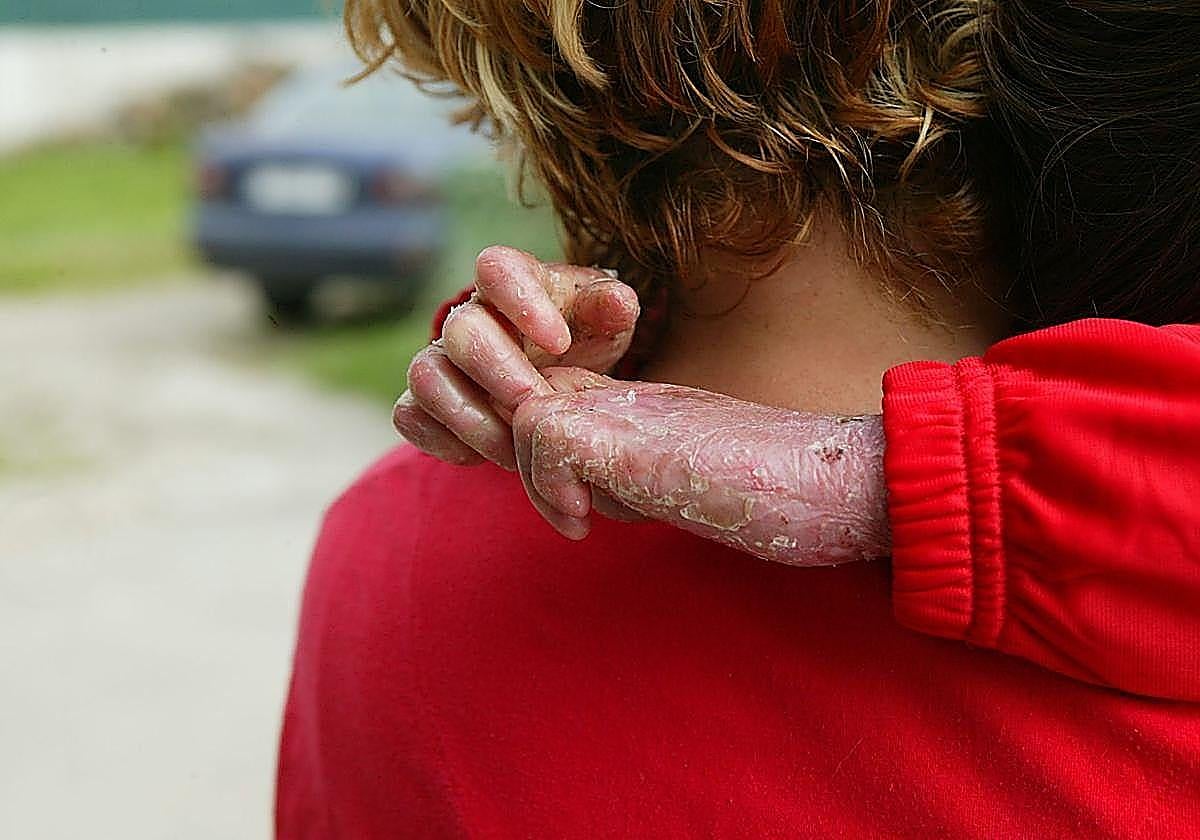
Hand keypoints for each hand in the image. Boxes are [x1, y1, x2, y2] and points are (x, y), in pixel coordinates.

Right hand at [393, 246, 639, 468]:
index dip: (521, 302)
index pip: (496, 269)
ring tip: (516, 449)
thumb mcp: (605, 323)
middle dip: (500, 375)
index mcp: (511, 284)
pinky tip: (486, 456)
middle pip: (460, 331)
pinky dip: (446, 441)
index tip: (561, 343)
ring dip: (472, 419)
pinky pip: (409, 417)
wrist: (556, 373)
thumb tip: (618, 303)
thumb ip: (610, 309)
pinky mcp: (421, 402)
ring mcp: (439, 359)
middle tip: (536, 406)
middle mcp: (467, 317)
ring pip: (426, 377)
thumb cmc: (580, 338)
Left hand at [512, 369, 890, 565]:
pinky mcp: (638, 441)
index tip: (572, 508)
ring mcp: (635, 413)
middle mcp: (634, 397)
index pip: (557, 397)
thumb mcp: (692, 481)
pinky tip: (585, 523)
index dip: (542, 449)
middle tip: (570, 514)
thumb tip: (590, 502)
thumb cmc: (785, 495)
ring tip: (581, 520)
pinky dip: (548, 486)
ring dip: (535, 477)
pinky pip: (546, 435)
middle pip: (531, 394)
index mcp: (646, 407)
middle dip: (525, 459)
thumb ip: (640, 478)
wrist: (846, 485)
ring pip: (525, 410)